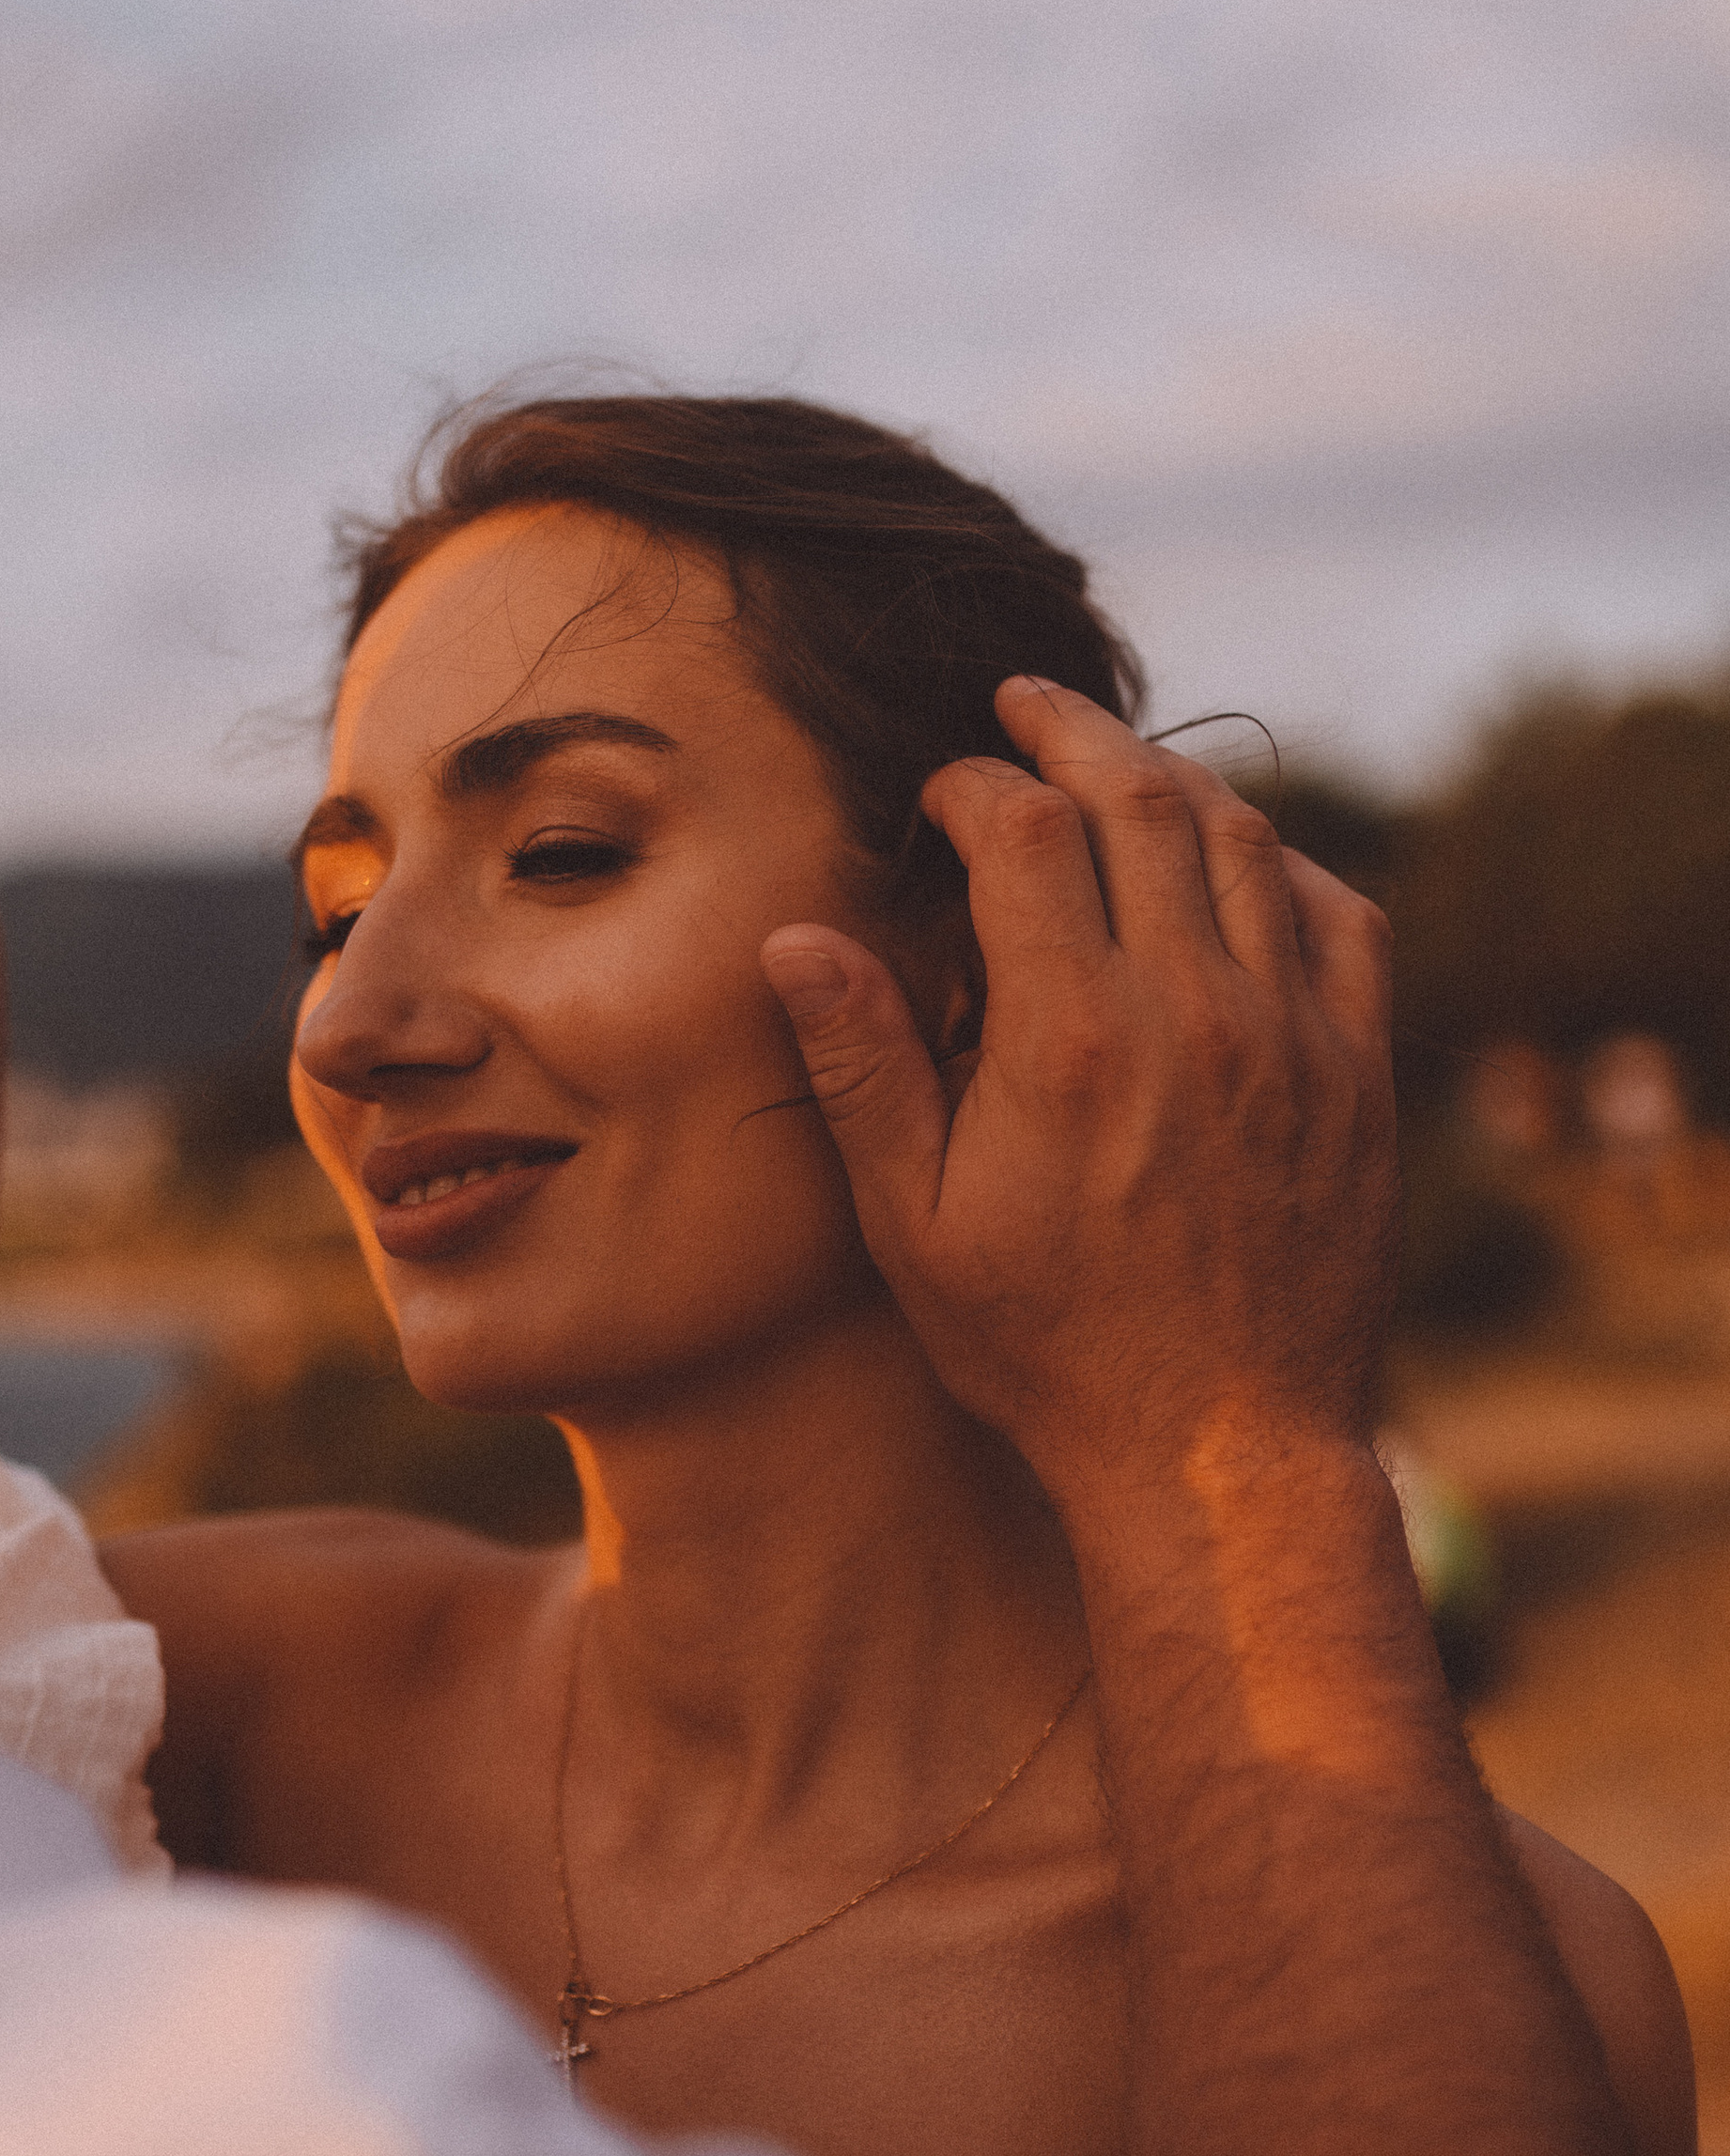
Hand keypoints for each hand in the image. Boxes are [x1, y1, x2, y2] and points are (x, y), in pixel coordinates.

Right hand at [762, 678, 1398, 1513]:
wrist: (1220, 1447)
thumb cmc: (1047, 1348)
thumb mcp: (915, 1227)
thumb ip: (861, 1070)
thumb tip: (797, 938)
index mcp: (1069, 1036)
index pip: (1022, 832)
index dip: (974, 783)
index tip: (940, 789)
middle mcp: (1193, 1009)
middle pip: (1140, 799)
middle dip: (1072, 736)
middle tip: (1025, 708)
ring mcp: (1292, 1035)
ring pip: (1244, 841)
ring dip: (1174, 782)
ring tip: (1121, 768)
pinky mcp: (1358, 1073)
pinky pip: (1340, 917)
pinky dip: (1285, 864)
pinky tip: (1243, 864)